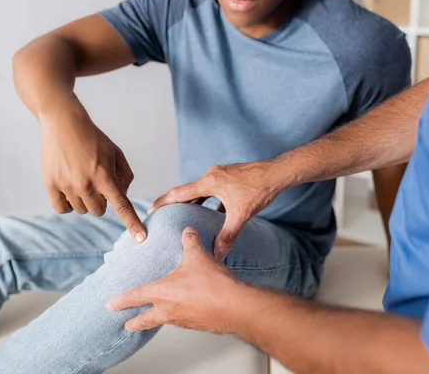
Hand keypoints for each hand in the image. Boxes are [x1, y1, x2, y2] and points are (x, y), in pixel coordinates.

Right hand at [39, 107, 145, 241]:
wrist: (63, 123)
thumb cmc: (93, 138)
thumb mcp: (116, 153)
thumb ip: (124, 176)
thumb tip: (121, 196)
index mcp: (105, 176)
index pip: (122, 205)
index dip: (132, 223)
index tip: (141, 239)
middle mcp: (86, 184)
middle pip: (100, 211)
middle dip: (102, 201)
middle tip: (96, 183)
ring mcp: (67, 186)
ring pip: (82, 210)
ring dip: (85, 201)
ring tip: (81, 180)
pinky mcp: (50, 185)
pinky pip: (63, 208)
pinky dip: (68, 203)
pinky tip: (69, 188)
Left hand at [106, 227, 245, 332]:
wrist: (235, 306)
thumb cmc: (213, 283)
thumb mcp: (198, 255)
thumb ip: (190, 241)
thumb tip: (187, 231)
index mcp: (163, 293)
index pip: (136, 296)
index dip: (121, 301)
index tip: (110, 305)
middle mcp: (170, 310)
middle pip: (145, 320)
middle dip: (134, 322)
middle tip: (127, 324)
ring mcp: (184, 320)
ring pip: (165, 321)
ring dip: (159, 319)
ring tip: (160, 314)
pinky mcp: (199, 325)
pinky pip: (185, 321)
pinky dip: (182, 317)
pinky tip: (189, 310)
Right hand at [149, 161, 285, 259]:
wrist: (277, 173)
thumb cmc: (259, 190)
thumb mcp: (241, 215)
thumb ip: (227, 236)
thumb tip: (217, 256)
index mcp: (209, 182)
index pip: (179, 193)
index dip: (163, 202)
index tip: (151, 209)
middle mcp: (212, 175)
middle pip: (187, 191)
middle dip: (175, 203)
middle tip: (163, 215)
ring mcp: (221, 175)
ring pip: (201, 191)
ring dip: (193, 202)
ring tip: (185, 216)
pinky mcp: (229, 177)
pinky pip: (213, 190)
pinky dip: (209, 201)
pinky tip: (213, 214)